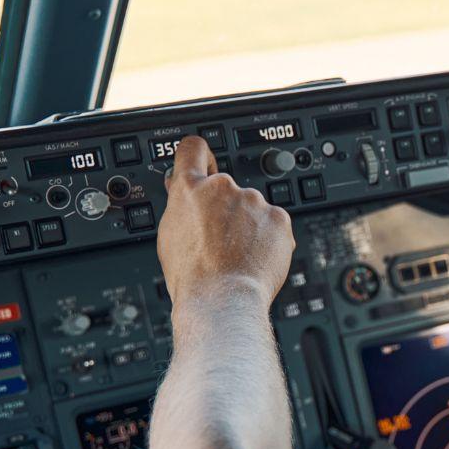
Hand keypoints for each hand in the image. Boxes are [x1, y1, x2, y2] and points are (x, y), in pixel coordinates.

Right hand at [157, 136, 293, 306]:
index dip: (199, 155)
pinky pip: (274, 223)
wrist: (223, 298)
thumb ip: (179, 206)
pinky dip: (269, 237)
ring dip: (249, 224)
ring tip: (238, 254)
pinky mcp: (278, 217)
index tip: (204, 161)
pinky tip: (256, 257)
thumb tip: (179, 190)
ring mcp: (253, 201)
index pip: (193, 149)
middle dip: (226, 208)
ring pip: (252, 207)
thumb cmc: (192, 276)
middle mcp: (223, 187)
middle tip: (221, 237)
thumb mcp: (169, 236)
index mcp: (190, 189)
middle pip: (227, 188)